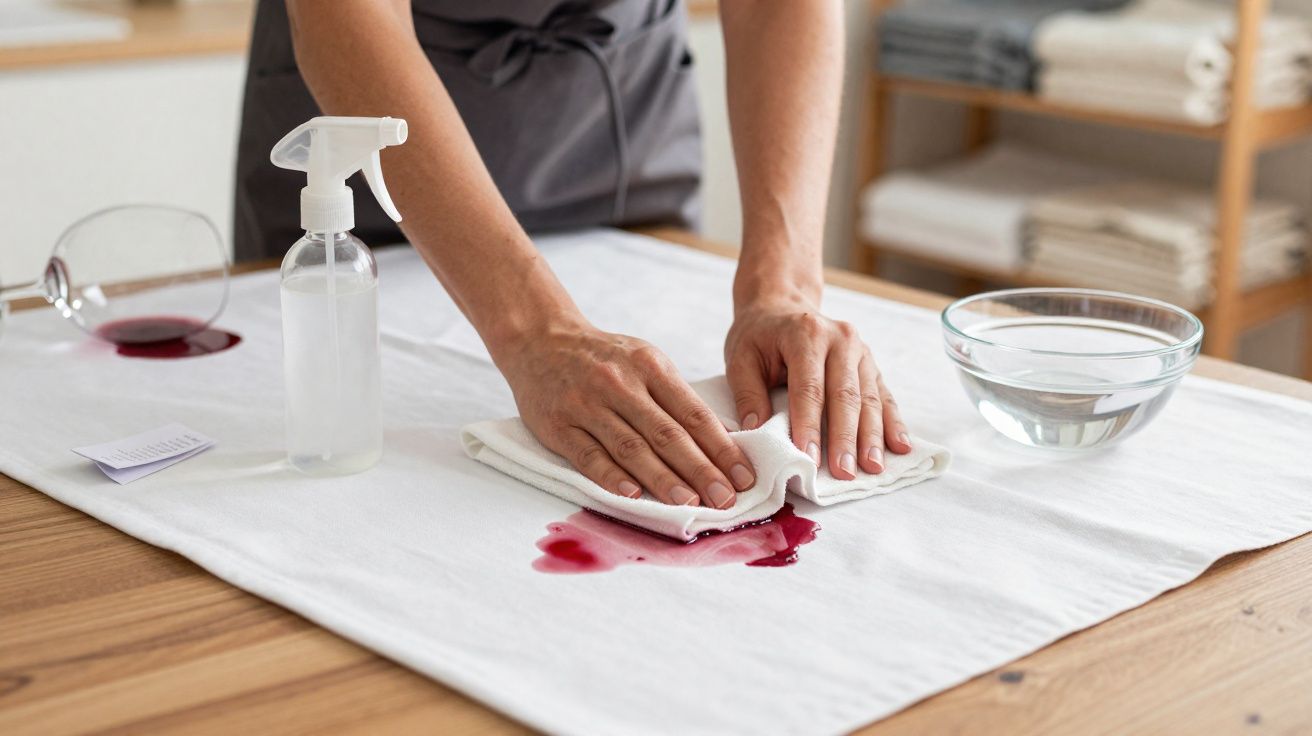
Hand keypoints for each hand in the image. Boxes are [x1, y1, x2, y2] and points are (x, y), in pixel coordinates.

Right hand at [496, 319, 756, 508]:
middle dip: (701, 470)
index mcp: (650, 367)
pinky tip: (633, 495)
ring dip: (662, 478)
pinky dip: (611, 476)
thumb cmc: (605, 359)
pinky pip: (589, 455)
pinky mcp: (560, 426)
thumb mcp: (645, 361)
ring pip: (631, 447)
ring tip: (689, 503)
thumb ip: (677, 398)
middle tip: (726, 499)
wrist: (541, 341)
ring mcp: (588, 405)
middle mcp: (621, 384)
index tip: (744, 476)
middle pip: (667, 434)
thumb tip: (721, 440)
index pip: (693, 414)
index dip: (721, 448)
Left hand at [724, 295, 911, 478]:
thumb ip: (748, 394)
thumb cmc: (758, 336)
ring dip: (872, 436)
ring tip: (873, 467)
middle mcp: (840, 339)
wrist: (781, 305)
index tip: (809, 458)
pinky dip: (892, 423)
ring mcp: (861, 351)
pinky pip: (884, 395)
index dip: (810, 425)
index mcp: (806, 334)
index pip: (809, 388)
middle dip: (845, 438)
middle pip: (845, 396)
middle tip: (844, 472)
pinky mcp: (870, 364)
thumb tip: (757, 431)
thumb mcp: (740, 358)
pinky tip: (900, 446)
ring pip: (870, 398)